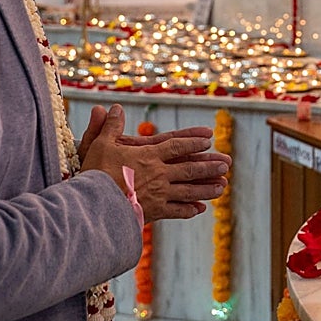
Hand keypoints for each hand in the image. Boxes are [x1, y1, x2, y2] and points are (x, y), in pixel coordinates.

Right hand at [79, 105, 231, 221]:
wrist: (94, 205)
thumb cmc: (95, 174)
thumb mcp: (99, 144)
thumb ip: (109, 126)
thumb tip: (113, 107)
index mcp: (148, 156)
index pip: (176, 145)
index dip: (193, 141)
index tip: (208, 139)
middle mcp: (158, 174)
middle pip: (189, 168)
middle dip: (209, 165)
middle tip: (226, 164)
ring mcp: (159, 194)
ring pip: (189, 190)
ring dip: (206, 188)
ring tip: (222, 187)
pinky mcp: (154, 212)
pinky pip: (176, 211)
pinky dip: (189, 209)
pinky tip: (200, 209)